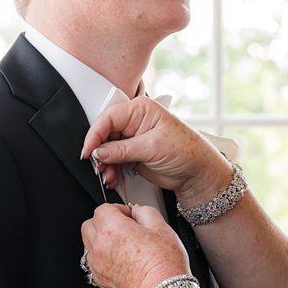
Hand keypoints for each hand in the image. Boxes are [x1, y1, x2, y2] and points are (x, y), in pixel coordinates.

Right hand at [80, 97, 233, 207]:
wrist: (199, 173)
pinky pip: (115, 160)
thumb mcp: (153, 148)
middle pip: (105, 133)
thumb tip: (99, 151)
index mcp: (141, 110)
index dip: (95, 134)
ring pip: (108, 149)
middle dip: (100, 151)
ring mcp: (134, 138)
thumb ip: (123, 150)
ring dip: (105, 163)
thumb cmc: (187, 151)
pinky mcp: (134, 154)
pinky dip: (111, 170)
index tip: (88, 151)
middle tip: (97, 165)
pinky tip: (113, 177)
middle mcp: (135, 122)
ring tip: (108, 175)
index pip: (109, 118)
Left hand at [80, 203, 191, 287]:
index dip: (118, 209)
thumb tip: (137, 212)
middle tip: (123, 226)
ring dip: (101, 239)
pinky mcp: (100, 280)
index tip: (129, 215)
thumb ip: (145, 212)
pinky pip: (94, 262)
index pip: (103, 209)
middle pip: (89, 225)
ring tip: (122, 244)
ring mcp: (97, 265)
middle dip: (104, 222)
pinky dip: (102, 257)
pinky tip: (121, 259)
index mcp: (112, 229)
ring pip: (89, 244)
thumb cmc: (164, 264)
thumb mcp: (162, 227)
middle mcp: (99, 247)